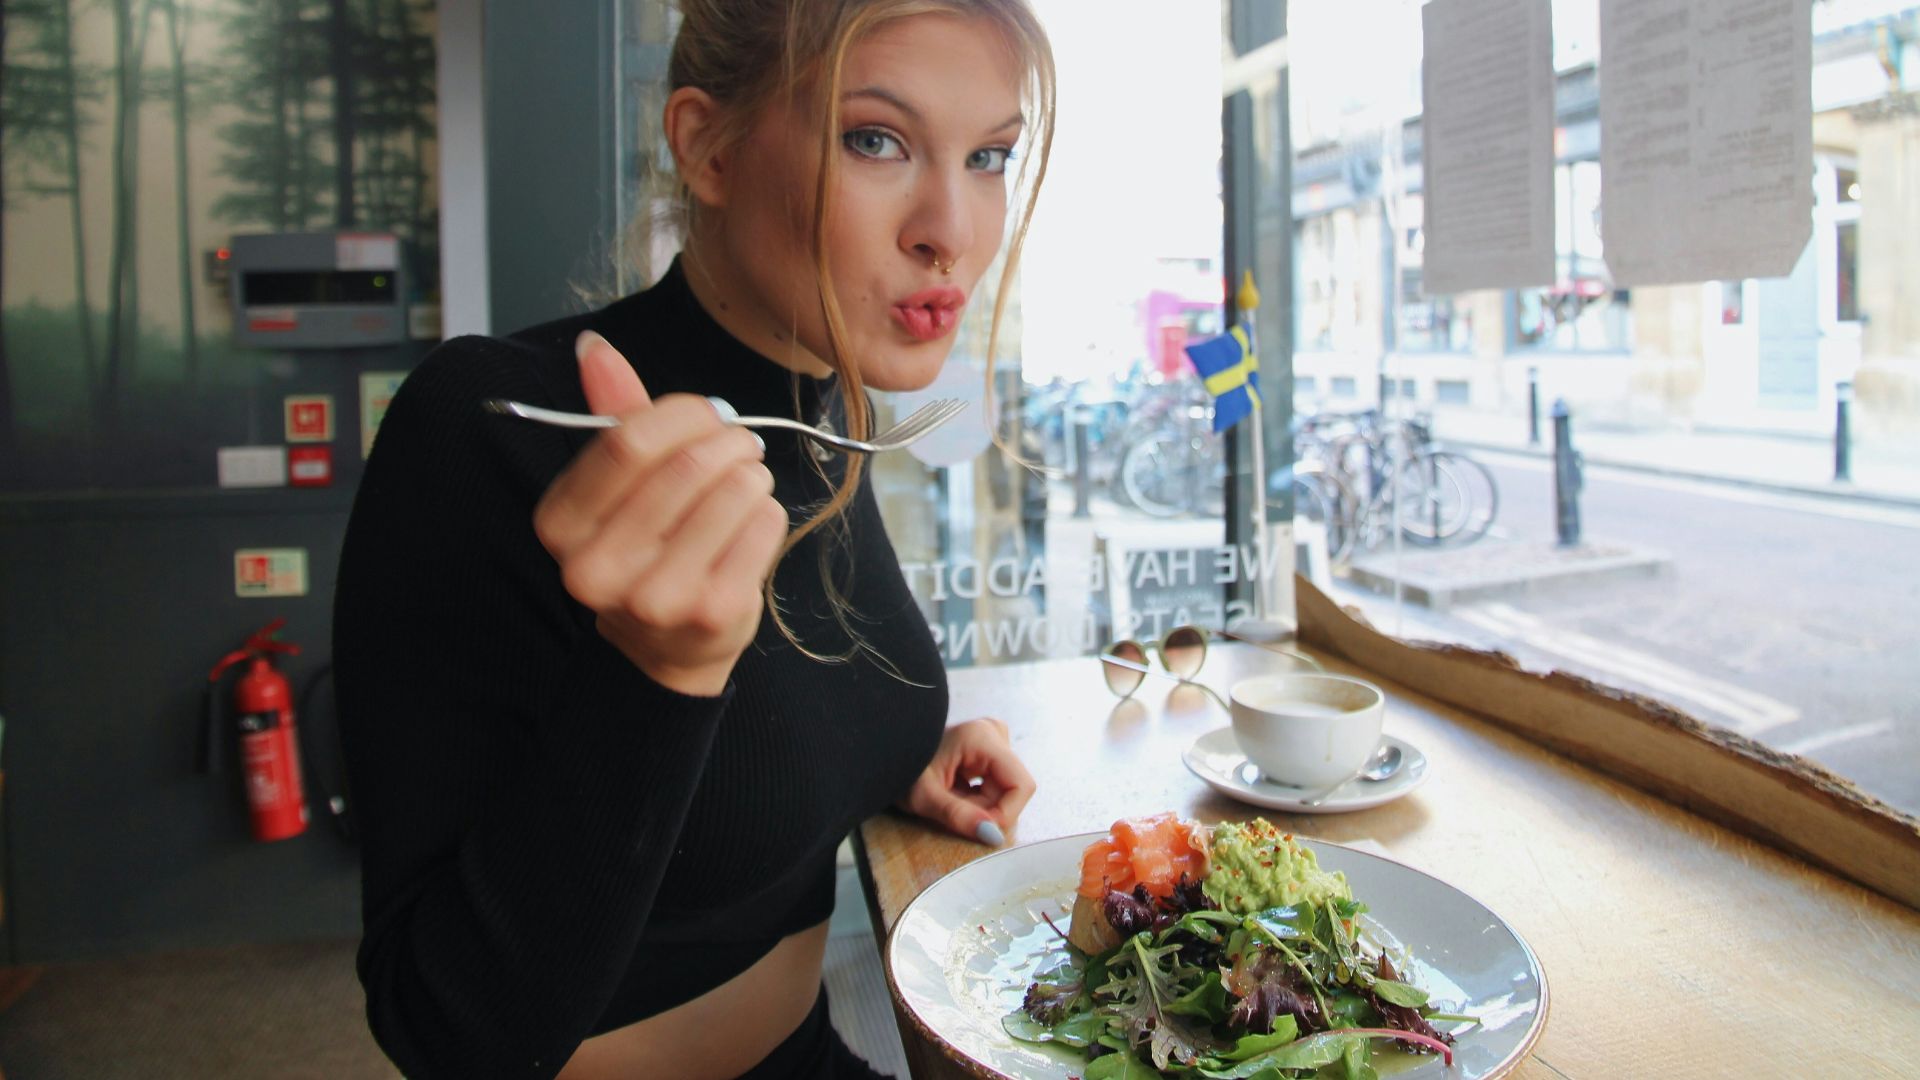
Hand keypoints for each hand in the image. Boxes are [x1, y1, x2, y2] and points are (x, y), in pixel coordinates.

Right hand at [533, 331, 787, 695]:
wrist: (664, 646)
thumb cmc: (643, 547)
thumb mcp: (614, 486)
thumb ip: (612, 414)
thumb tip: (594, 346)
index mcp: (560, 525)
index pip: (627, 443)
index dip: (682, 414)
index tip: (708, 413)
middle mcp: (597, 568)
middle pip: (687, 466)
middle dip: (728, 440)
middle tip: (740, 443)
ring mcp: (656, 597)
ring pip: (734, 491)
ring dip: (751, 474)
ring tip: (744, 483)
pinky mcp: (712, 612)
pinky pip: (764, 525)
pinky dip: (767, 511)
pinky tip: (749, 526)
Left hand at [900, 718, 1036, 845]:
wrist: (884, 751)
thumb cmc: (899, 768)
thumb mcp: (924, 797)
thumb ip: (958, 816)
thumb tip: (993, 836)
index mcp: (983, 737)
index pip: (1021, 785)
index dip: (1006, 814)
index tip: (979, 828)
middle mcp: (993, 733)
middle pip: (1011, 789)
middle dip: (986, 810)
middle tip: (952, 809)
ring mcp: (992, 739)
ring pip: (1004, 790)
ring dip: (980, 806)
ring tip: (950, 799)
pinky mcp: (988, 750)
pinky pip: (996, 784)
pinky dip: (977, 798)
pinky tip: (955, 792)